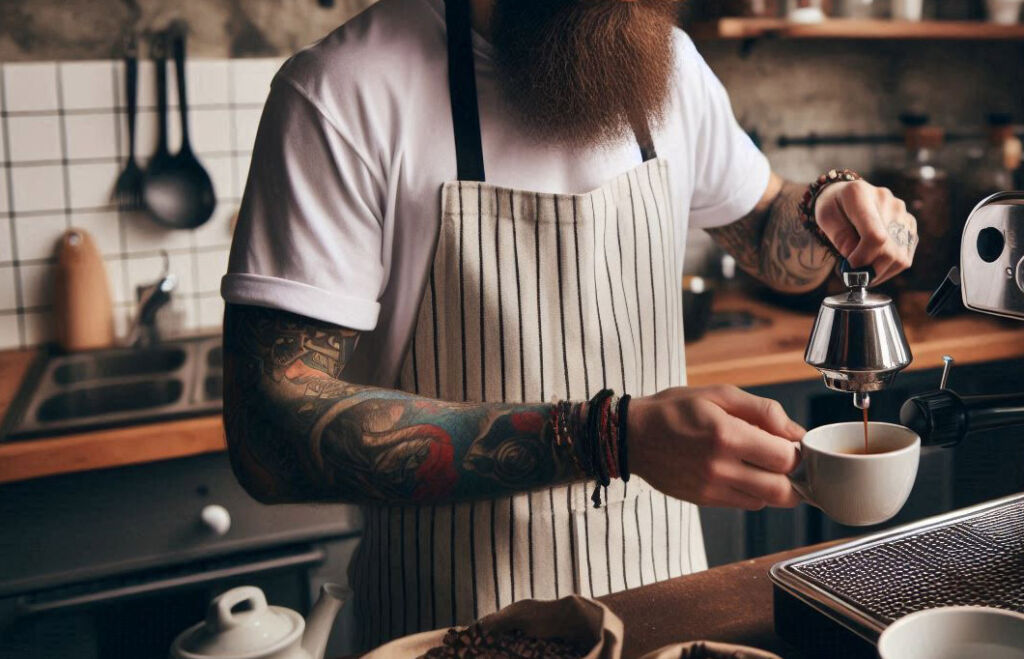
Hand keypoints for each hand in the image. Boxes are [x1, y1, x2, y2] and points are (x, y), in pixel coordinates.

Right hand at [628, 385, 804, 510]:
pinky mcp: (704, 500)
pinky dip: (753, 492)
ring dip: (774, 486)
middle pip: (782, 491)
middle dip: (794, 477)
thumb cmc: (673, 410)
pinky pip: (745, 504)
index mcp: (726, 435)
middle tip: (785, 461)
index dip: (796, 451)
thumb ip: (762, 410)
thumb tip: (795, 432)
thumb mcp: (718, 393)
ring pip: (766, 501)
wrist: (631, 436)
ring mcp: (711, 488)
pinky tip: (742, 472)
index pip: (785, 458)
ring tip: (762, 465)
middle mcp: (720, 467)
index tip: (790, 442)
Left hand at [814, 180, 918, 283]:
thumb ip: (841, 240)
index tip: (849, 268)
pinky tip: (873, 264)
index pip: (874, 236)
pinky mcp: (910, 225)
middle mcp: (887, 201)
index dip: (863, 259)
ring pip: (900, 257)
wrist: (846, 193)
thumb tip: (859, 265)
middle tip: (852, 276)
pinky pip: (904, 256)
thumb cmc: (833, 207)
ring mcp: (902, 213)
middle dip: (870, 270)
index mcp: (859, 195)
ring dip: (879, 273)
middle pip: (890, 249)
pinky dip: (888, 268)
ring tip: (861, 271)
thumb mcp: (826, 220)